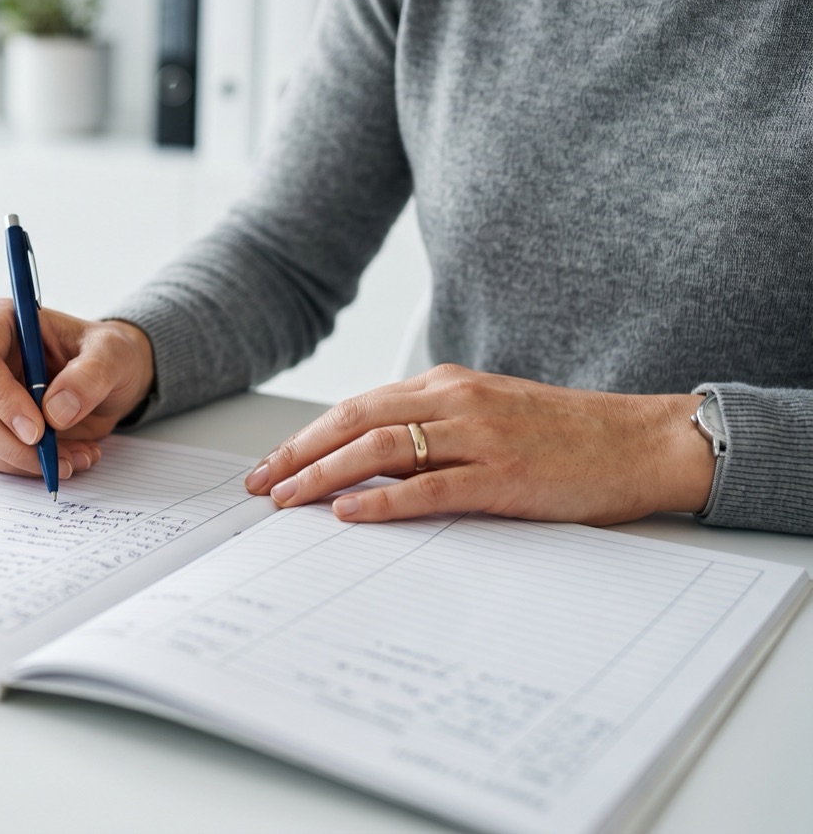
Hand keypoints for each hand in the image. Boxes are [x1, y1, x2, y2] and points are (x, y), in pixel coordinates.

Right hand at [0, 300, 154, 478]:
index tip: (37, 428)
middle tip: (54, 456)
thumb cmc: (106, 355)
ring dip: (25, 460)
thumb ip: (89, 376)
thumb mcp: (113, 354)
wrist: (110, 380)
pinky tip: (65, 457)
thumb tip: (55, 412)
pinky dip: (28, 467)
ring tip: (74, 456)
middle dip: (11, 443)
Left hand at [243, 364, 715, 524]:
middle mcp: (455, 402)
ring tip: (287, 499)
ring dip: (324, 474)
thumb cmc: (565, 436)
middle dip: (297, 453)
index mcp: (447, 386)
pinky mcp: (504, 476)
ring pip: (380, 448)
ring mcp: (479, 437)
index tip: (270, 465)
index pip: (356, 407)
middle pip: (353, 420)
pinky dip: (382, 500)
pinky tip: (348, 513)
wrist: (640, 442)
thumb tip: (367, 465)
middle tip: (258, 485)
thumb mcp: (487, 418)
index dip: (306, 437)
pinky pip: (428, 487)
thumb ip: (431, 432)